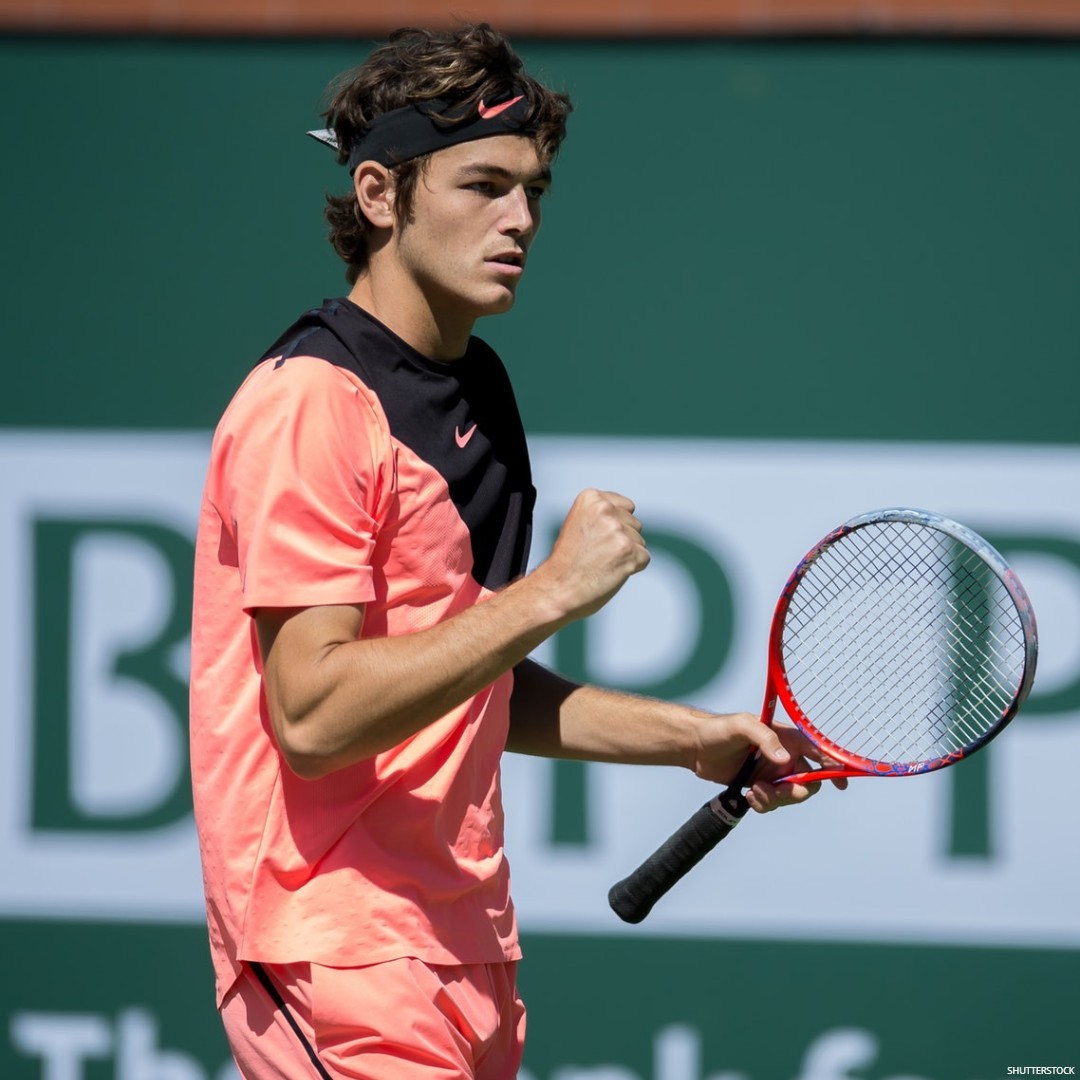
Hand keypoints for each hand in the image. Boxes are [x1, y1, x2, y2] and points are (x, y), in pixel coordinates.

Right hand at [537, 489, 649, 621]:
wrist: (556, 589)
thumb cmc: (568, 562)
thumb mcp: (580, 524)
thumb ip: (603, 515)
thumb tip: (630, 516)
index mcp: (591, 498)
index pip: (627, 507)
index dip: (614, 527)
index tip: (594, 539)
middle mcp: (605, 509)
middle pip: (635, 524)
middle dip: (621, 540)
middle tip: (595, 554)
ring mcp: (617, 530)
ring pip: (640, 541)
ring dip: (625, 555)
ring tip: (600, 563)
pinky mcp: (628, 550)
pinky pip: (644, 558)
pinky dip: (632, 568)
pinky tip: (610, 572)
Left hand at [690, 712, 847, 814]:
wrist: (695, 746)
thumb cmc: (718, 729)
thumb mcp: (742, 725)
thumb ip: (764, 738)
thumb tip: (784, 759)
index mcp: (787, 738)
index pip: (819, 752)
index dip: (834, 766)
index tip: (841, 783)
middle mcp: (784, 756)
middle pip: (808, 781)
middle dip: (795, 791)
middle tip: (774, 790)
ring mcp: (773, 773)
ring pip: (791, 795)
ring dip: (776, 799)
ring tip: (755, 791)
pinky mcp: (761, 786)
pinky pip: (773, 803)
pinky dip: (765, 805)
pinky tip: (750, 796)